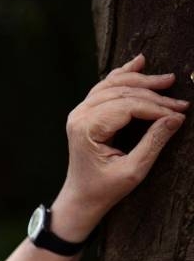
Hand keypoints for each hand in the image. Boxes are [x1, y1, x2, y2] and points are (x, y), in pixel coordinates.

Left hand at [52, 54, 187, 241]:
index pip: (127, 107)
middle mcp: (80, 116)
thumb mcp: (134, 170)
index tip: (181, 113)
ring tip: (166, 80)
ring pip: (113, 85)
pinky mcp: (85, 113)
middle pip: (121, 92)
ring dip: (141, 80)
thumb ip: (154, 142)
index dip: (156, 108)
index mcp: (87, 129)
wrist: (81, 197)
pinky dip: (122, 75)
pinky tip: (138, 63)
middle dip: (153, 94)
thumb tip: (176, 117)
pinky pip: (105, 87)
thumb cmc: (104, 188)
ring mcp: (80, 112)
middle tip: (180, 100)